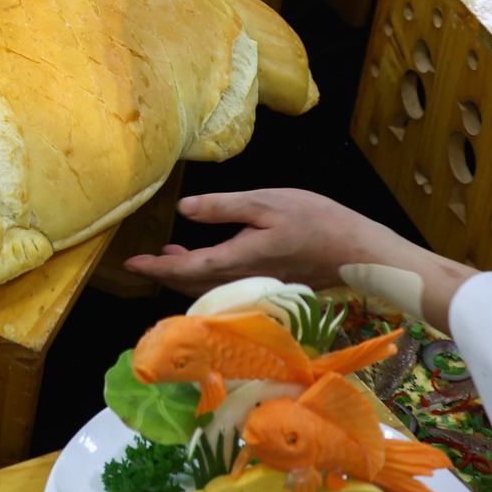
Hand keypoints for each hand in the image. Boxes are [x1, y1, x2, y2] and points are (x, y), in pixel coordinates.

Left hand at [122, 189, 474, 324]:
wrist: (360, 253)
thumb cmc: (316, 221)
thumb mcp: (267, 203)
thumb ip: (224, 207)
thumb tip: (184, 210)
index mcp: (238, 258)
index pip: (186, 268)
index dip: (156, 267)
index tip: (130, 265)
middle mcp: (243, 280)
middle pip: (194, 285)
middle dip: (166, 273)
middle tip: (145, 260)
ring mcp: (258, 287)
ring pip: (210, 288)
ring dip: (187, 275)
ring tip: (170, 255)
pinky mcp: (270, 286)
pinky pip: (228, 287)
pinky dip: (209, 276)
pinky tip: (209, 258)